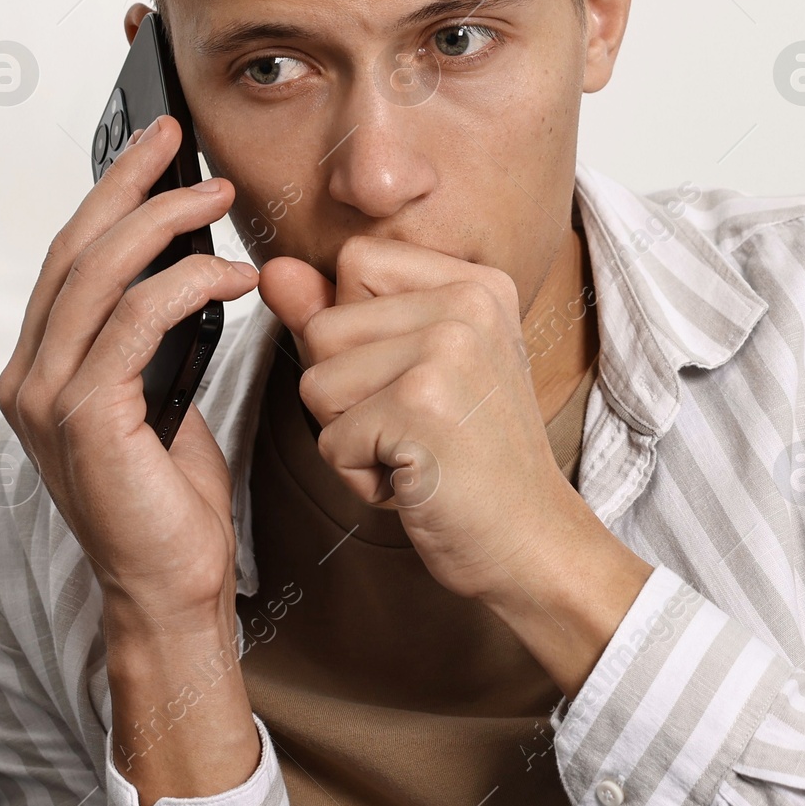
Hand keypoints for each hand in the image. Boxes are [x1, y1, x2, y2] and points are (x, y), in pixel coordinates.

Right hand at [0, 114, 259, 625]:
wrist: (169, 586)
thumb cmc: (169, 499)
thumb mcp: (158, 398)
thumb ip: (147, 341)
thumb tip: (182, 270)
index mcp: (38, 367)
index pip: (68, 259)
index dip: (108, 195)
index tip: (154, 151)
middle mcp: (27, 376)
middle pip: (75, 250)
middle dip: (130, 186)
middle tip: (180, 147)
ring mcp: (45, 397)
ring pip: (100, 275)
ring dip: (165, 224)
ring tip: (219, 200)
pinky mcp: (82, 417)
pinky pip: (135, 322)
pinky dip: (187, 286)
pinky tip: (233, 277)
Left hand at [258, 235, 584, 601]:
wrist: (532, 543)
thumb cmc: (469, 460)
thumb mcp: (406, 370)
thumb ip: (336, 313)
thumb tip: (272, 271)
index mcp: (473, 282)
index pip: (354, 262)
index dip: (352, 329)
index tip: (409, 376)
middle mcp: (467, 303)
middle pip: (323, 327)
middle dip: (343, 393)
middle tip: (415, 425)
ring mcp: (448, 351)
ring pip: (316, 384)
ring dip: (348, 435)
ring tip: (414, 449)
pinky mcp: (421, 406)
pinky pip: (329, 441)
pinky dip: (359, 476)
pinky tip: (416, 479)